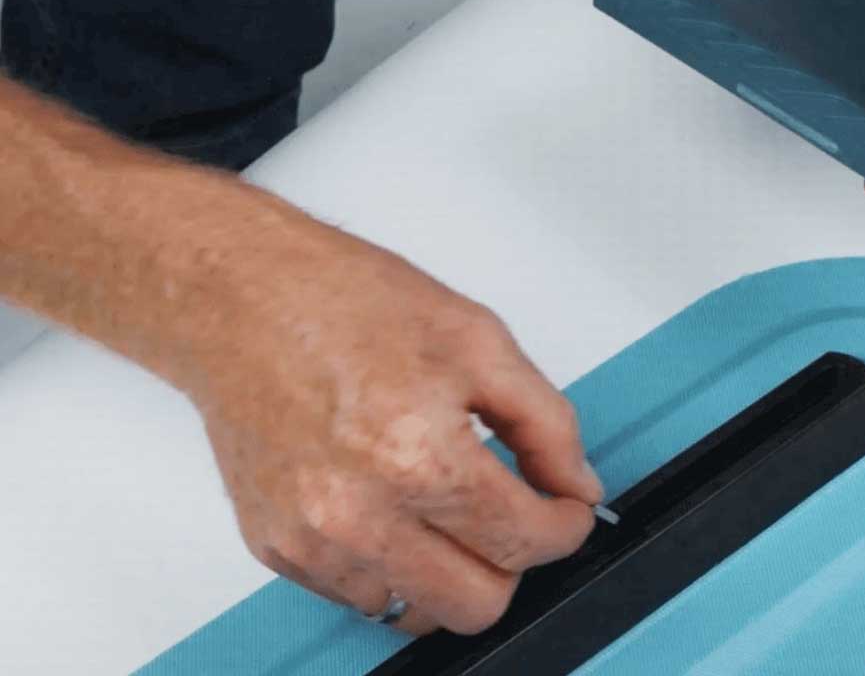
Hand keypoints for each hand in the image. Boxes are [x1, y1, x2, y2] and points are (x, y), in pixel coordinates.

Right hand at [185, 225, 602, 634]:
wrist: (239, 300)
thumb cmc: (344, 303)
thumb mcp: (479, 341)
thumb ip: (547, 424)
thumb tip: (577, 487)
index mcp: (417, 456)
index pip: (524, 542)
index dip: (565, 526)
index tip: (564, 510)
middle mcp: (359, 514)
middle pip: (477, 605)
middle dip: (513, 561)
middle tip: (511, 512)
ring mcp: (312, 541)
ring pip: (417, 613)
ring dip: (449, 571)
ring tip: (444, 505)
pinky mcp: (277, 549)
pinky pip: (360, 595)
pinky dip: (392, 565)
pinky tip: (392, 504)